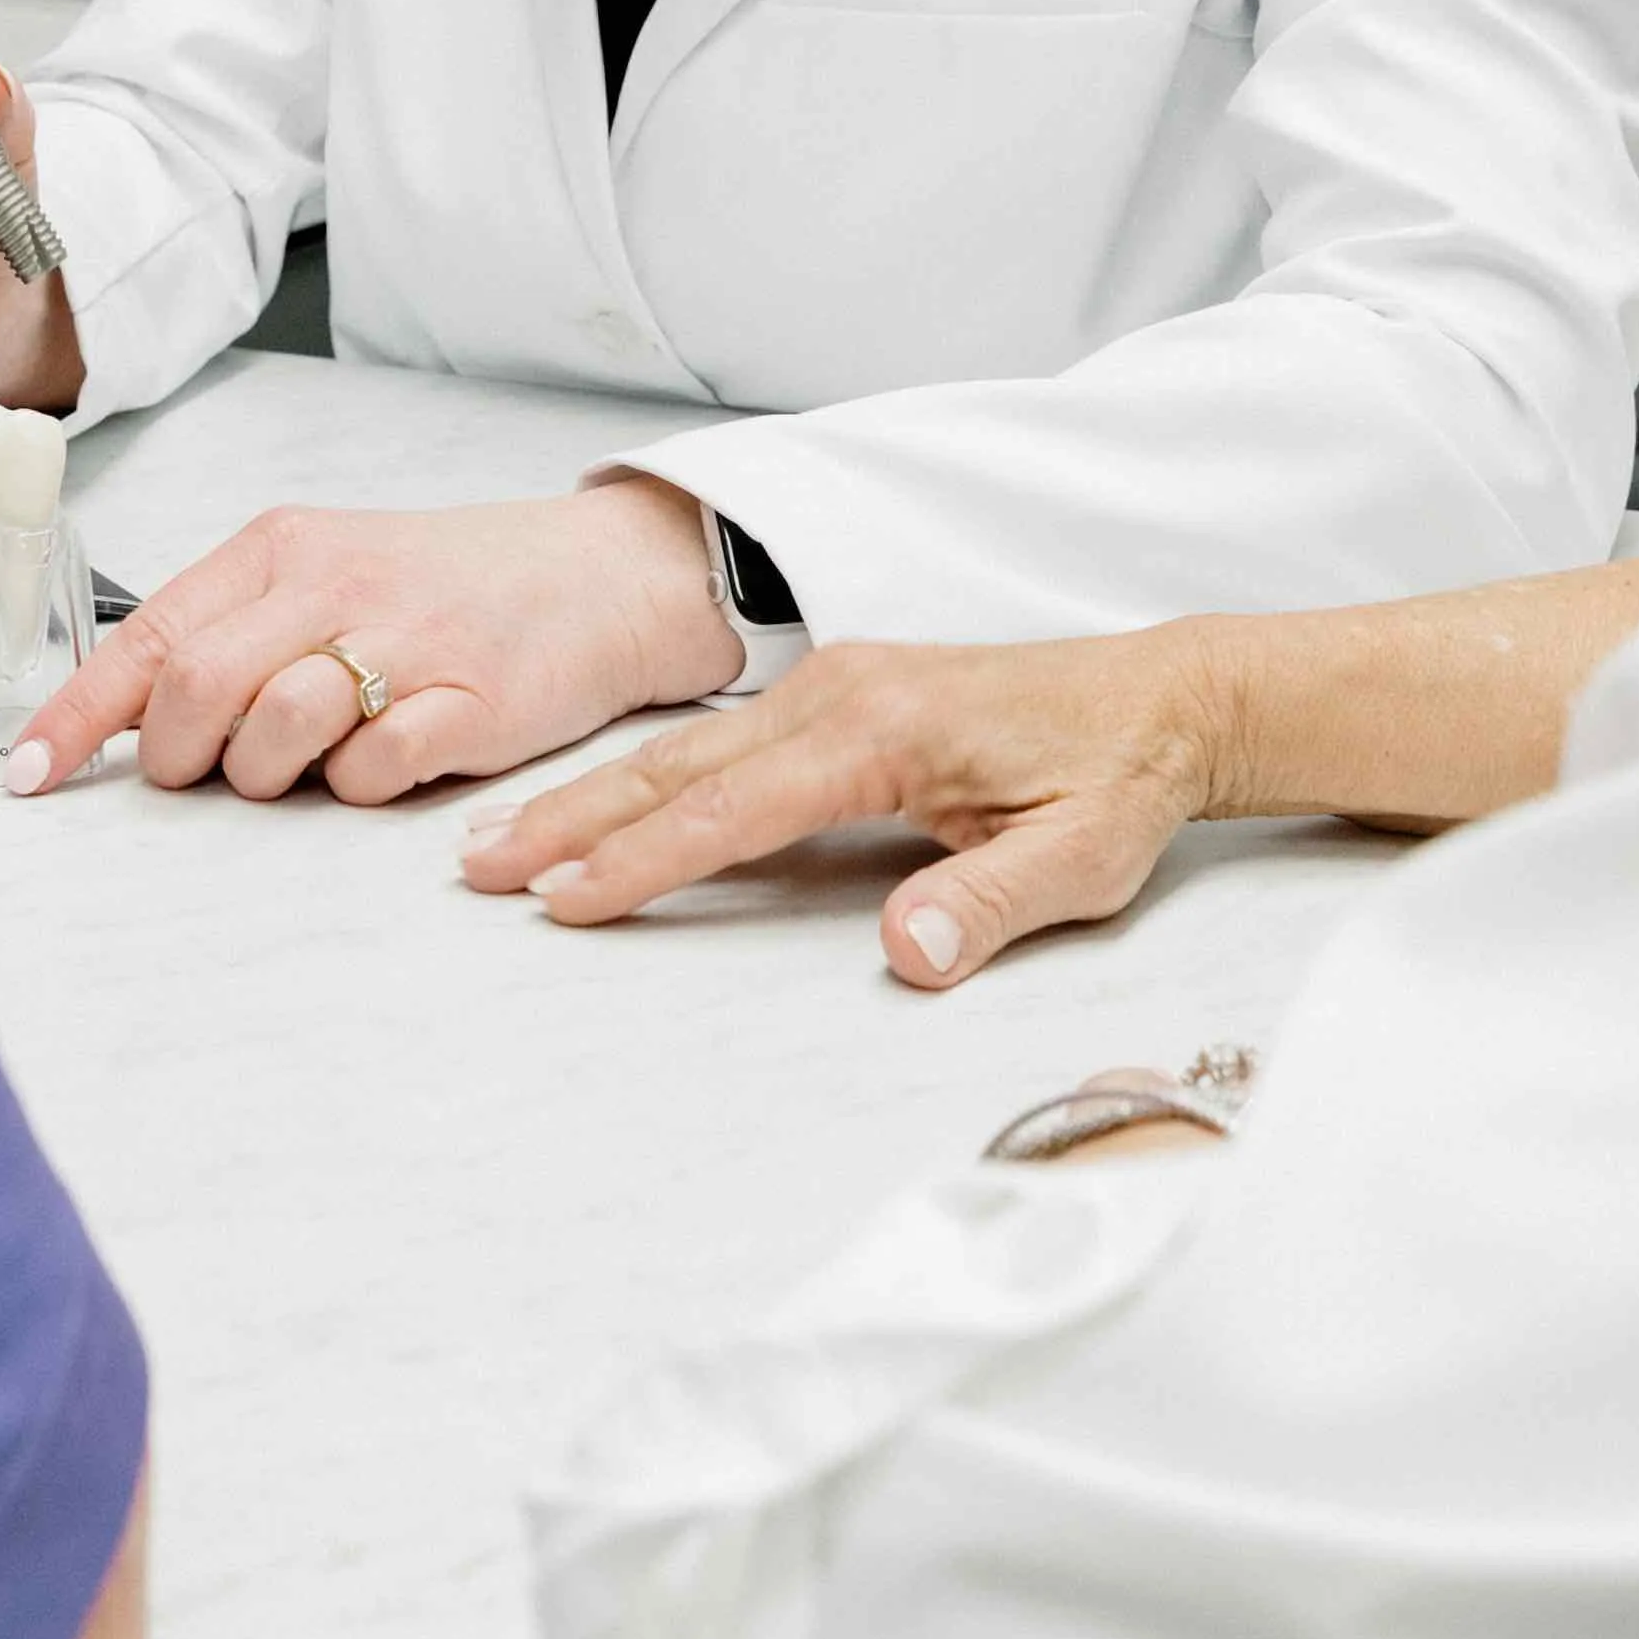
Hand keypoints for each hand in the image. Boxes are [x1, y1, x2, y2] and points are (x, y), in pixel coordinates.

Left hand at [9, 478, 739, 804]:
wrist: (597, 579)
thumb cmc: (446, 587)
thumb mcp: (327, 575)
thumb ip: (235, 632)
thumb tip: (128, 719)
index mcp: (284, 549)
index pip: (152, 635)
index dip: (78, 713)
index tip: (31, 772)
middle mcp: (336, 585)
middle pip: (198, 686)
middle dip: (182, 755)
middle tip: (206, 772)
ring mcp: (406, 643)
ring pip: (276, 731)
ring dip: (271, 773)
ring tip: (310, 760)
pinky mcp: (471, 703)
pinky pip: (374, 771)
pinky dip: (362, 785)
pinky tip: (387, 760)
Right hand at [460, 623, 1240, 990]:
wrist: (1161, 696)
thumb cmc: (1118, 780)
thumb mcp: (1084, 858)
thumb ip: (992, 904)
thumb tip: (905, 951)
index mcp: (885, 730)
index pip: (740, 808)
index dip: (649, 860)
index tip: (566, 897)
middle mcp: (841, 693)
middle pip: (681, 769)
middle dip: (574, 820)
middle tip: (477, 870)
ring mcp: (833, 687)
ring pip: (687, 752)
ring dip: (592, 798)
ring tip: (498, 842)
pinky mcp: (837, 696)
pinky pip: (719, 744)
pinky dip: (647, 778)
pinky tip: (600, 806)